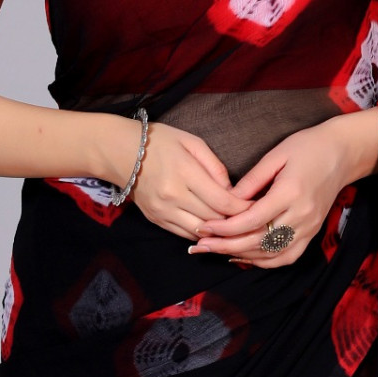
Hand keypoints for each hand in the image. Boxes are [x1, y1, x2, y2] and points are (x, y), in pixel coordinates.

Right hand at [113, 119, 251, 239]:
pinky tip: (213, 228)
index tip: (257, 206)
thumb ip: (215, 166)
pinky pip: (184, 234)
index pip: (223, 201)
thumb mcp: (192, 142)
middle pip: (215, 219)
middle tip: (252, 218)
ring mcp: (163, 211)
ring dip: (219, 231)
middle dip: (236, 221)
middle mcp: (173, 196)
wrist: (120, 151)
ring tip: (235, 226)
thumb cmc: (160, 141)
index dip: (244, 208)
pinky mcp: (156, 220)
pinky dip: (201, 234)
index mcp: (185, 173)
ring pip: (200, 232)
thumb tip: (231, 190)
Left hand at [189, 109, 377, 267]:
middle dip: (226, 246)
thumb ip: (252, 180)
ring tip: (215, 251)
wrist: (343, 153)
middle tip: (200, 245)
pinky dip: (264, 261)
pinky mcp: (312, 233)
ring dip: (241, 256)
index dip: (224, 228)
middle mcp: (301, 216)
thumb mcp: (276, 155)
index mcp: (290, 193)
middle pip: (258, 242)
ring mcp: (309, 228)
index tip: (203, 227)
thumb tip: (227, 199)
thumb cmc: (307, 147)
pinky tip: (243, 256)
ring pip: (271, 254)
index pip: (252, 220)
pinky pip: (286, 256)